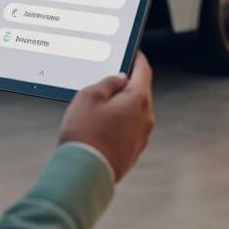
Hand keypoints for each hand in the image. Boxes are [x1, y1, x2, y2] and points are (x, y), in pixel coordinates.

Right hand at [58, 53, 154, 181]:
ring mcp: (141, 138)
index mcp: (139, 100)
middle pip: (139, 93)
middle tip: (107, 79)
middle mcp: (146, 119)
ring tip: (97, 107)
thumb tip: (120, 80)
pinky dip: (118, 124)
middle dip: (125, 85)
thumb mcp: (89, 96)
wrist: (83, 175)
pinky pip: (128, 130)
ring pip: (133, 113)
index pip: (143, 70)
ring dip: (120, 106)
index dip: (137, 59)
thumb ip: (107, 82)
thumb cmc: (85, 133)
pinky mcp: (132, 153)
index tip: (132, 52)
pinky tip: (100, 126)